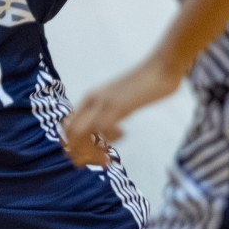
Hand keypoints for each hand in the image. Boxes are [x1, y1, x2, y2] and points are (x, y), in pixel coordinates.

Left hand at [61, 54, 185, 166]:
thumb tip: (103, 132)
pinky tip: (124, 133)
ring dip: (95, 150)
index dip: (73, 145)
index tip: (88, 158)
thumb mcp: (119, 100)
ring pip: (83, 133)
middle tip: (100, 161)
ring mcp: (103, 102)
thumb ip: (108, 112)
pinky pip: (103, 127)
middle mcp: (92, 100)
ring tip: (111, 154)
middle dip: (80, 153)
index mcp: (90, 98)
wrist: (160, 67)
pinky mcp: (118, 104)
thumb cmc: (144, 85)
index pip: (67, 126)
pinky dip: (110, 138)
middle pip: (70, 133)